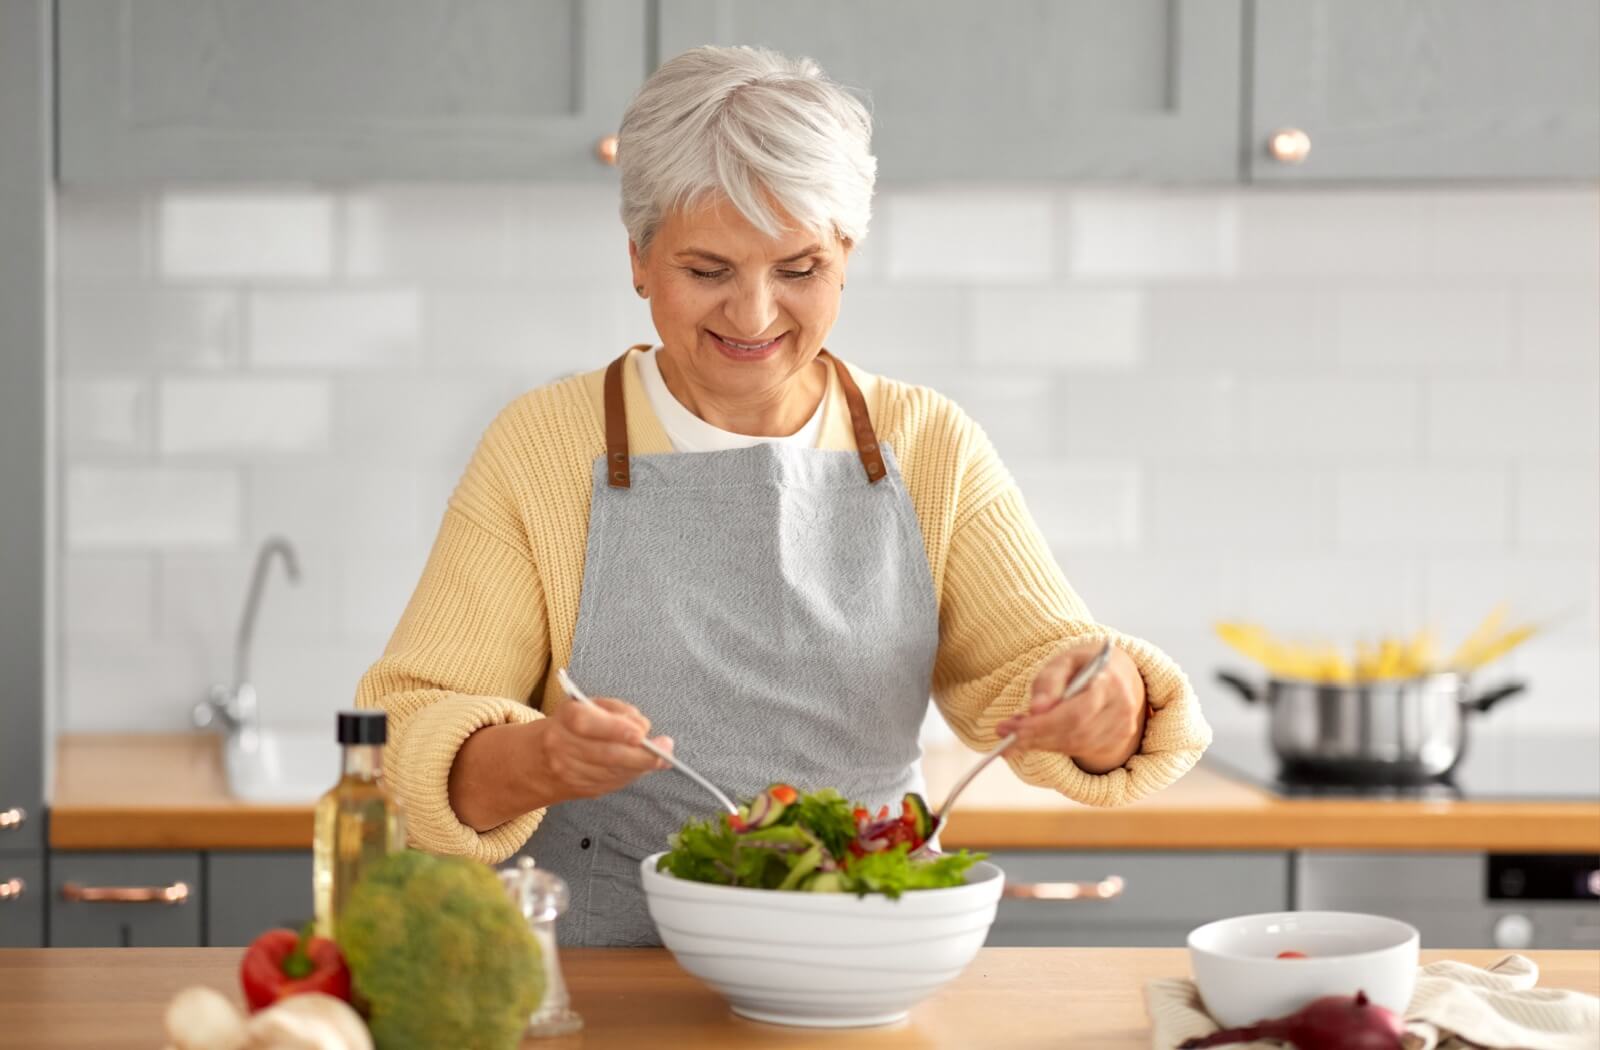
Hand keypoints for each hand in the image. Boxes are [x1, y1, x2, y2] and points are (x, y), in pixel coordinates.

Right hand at [536, 695, 674, 801]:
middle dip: (640, 755)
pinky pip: (612, 783)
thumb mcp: (588, 706)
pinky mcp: (581, 790)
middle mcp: (564, 747)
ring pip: (612, 772)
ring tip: (660, 757)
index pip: (587, 724)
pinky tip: (641, 766)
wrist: (534, 761)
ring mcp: (571, 772)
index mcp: (565, 719)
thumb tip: (644, 727)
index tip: (640, 734)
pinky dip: (631, 774)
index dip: (615, 729)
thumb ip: (617, 711)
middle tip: (664, 750)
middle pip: (605, 754)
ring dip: (640, 766)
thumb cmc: (570, 726)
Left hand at [995, 640, 1146, 773]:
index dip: (1045, 724)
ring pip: (1075, 745)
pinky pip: (1078, 750)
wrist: (1113, 673)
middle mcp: (1122, 708)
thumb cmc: (1083, 665)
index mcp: (1110, 682)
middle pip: (1076, 732)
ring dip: (1040, 743)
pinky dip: (1052, 746)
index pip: (1078, 712)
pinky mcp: (1115, 742)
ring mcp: (1122, 728)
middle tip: (1005, 732)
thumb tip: (1036, 710)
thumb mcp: (1063, 661)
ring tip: (1014, 734)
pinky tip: (1035, 737)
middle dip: (1036, 736)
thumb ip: (1049, 682)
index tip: (1014, 727)